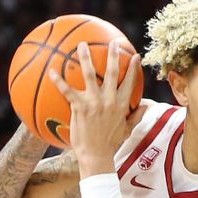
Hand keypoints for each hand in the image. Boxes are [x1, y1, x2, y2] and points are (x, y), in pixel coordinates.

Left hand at [49, 40, 141, 176]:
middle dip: (113, 55)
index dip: (133, 68)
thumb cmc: (111, 143)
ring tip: (81, 45)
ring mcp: (94, 102)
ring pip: (90, 74)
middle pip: (113, 72)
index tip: (134, 56)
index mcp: (121, 104)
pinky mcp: (80, 107)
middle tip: (113, 42)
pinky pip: (67, 90)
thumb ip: (136, 116)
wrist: (97, 155)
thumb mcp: (127, 129)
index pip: (130, 82)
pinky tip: (51, 71)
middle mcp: (109, 100)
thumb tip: (147, 107)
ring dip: (85, 58)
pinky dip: (58, 80)